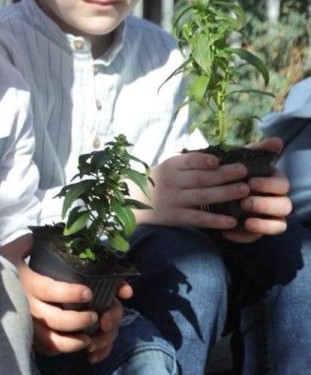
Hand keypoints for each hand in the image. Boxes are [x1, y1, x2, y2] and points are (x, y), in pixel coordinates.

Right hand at [2, 235, 124, 360]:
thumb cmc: (3, 267)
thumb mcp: (11, 251)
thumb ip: (26, 243)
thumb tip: (36, 238)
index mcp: (26, 283)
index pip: (51, 290)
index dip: (71, 293)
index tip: (88, 292)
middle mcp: (26, 306)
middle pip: (56, 319)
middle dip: (79, 320)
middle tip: (93, 315)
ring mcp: (26, 323)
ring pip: (51, 340)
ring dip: (73, 342)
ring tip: (87, 337)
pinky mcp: (25, 335)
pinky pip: (44, 348)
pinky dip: (59, 349)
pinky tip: (71, 343)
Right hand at [133, 150, 253, 230]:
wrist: (134, 204)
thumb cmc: (160, 183)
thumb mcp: (169, 169)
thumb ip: (189, 164)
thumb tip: (220, 159)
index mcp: (170, 166)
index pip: (188, 160)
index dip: (203, 160)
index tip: (219, 160)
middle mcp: (170, 182)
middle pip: (200, 178)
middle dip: (224, 174)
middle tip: (243, 171)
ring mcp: (173, 200)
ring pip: (202, 196)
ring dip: (225, 193)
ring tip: (245, 190)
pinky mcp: (175, 217)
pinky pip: (198, 219)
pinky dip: (215, 220)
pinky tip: (232, 221)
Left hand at [223, 137, 290, 242]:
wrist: (213, 189)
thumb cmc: (232, 172)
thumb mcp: (241, 160)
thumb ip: (258, 151)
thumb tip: (277, 140)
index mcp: (275, 182)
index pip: (282, 184)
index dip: (269, 184)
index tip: (250, 182)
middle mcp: (277, 200)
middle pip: (285, 205)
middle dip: (266, 204)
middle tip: (245, 202)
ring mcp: (270, 218)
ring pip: (279, 224)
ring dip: (263, 223)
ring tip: (245, 220)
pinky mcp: (258, 231)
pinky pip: (257, 238)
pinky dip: (244, 236)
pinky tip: (228, 233)